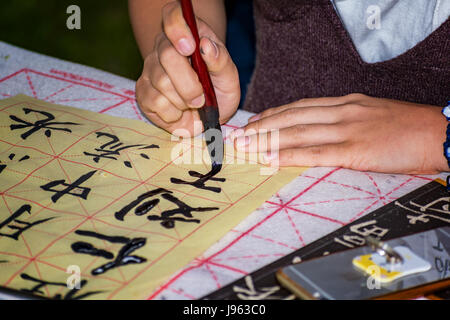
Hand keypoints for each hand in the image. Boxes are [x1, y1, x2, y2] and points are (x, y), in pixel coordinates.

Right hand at [136, 1, 239, 136]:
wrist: (208, 115)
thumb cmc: (218, 90)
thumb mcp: (229, 76)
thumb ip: (221, 60)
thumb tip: (206, 45)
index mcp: (187, 34)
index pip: (173, 14)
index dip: (178, 28)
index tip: (190, 47)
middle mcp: (163, 48)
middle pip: (167, 55)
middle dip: (189, 83)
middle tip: (201, 98)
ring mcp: (150, 70)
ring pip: (162, 83)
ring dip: (183, 101)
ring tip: (192, 104)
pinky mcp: (143, 92)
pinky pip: (155, 102)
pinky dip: (173, 114)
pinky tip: (179, 112)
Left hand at [232, 94, 448, 173]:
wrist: (439, 132)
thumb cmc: (408, 126)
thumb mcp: (372, 113)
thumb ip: (346, 119)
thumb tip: (323, 130)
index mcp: (346, 103)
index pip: (300, 107)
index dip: (274, 115)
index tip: (256, 122)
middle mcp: (342, 112)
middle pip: (292, 117)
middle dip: (262, 126)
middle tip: (241, 136)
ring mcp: (348, 129)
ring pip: (298, 133)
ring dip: (267, 141)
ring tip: (246, 147)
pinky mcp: (356, 150)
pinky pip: (315, 153)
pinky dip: (289, 156)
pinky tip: (271, 160)